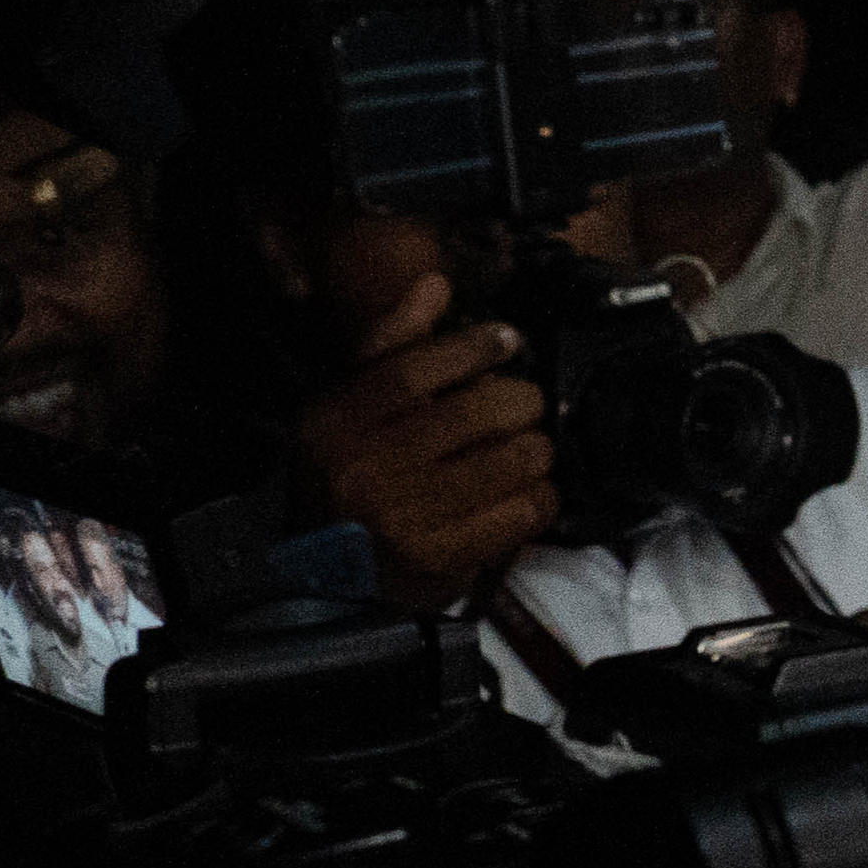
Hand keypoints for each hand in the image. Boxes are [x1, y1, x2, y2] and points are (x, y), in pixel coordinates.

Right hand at [292, 272, 558, 606]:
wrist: (328, 584)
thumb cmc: (346, 482)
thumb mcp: (347, 412)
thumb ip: (392, 348)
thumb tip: (436, 284)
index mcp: (334, 423)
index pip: (413, 369)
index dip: (473, 346)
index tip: (508, 339)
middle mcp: (364, 468)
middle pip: (478, 411)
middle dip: (521, 402)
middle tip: (526, 407)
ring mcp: (404, 517)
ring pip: (513, 459)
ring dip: (536, 451)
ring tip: (527, 451)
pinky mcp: (443, 559)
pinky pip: (523, 511)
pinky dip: (540, 497)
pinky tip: (527, 493)